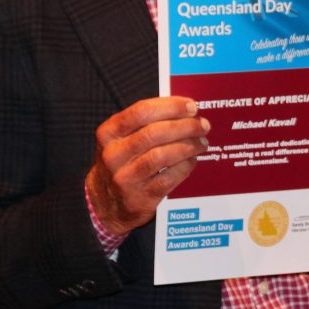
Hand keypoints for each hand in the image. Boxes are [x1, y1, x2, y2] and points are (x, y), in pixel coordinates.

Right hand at [86, 97, 209, 234]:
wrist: (106, 202)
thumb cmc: (122, 162)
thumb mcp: (122, 139)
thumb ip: (148, 122)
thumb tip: (186, 109)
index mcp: (108, 133)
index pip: (141, 111)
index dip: (170, 106)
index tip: (191, 106)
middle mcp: (113, 155)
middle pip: (154, 133)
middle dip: (184, 126)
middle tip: (202, 125)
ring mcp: (125, 178)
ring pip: (162, 156)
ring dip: (188, 146)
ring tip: (201, 142)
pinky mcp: (140, 197)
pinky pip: (168, 178)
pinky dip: (185, 166)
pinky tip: (192, 159)